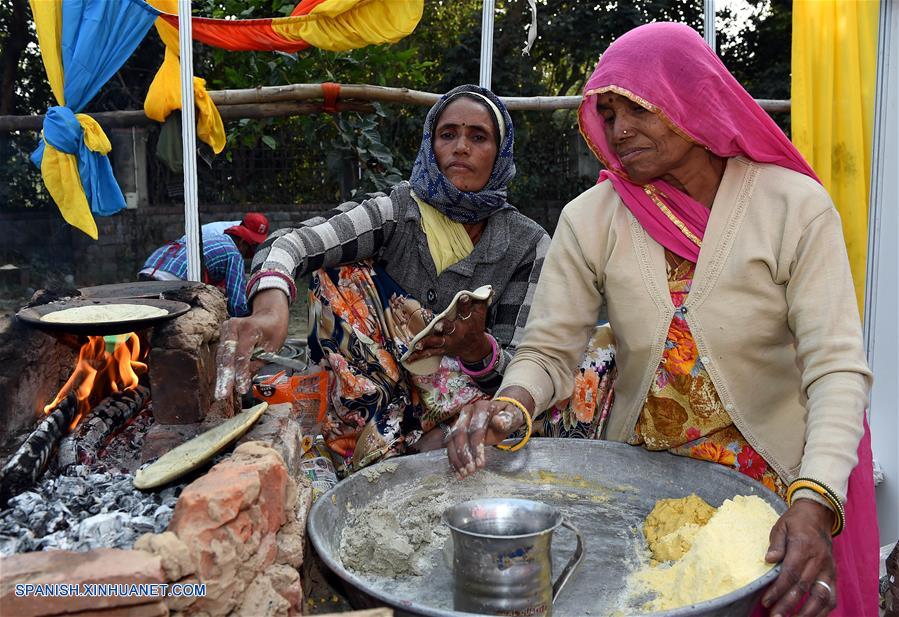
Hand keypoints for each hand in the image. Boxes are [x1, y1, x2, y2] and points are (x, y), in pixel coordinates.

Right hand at [214, 289, 289, 399]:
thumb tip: (244, 380)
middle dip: (225, 378)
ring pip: (221, 357)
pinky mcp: (222, 335)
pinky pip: (222, 354)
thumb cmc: (273, 330)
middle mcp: (233, 327)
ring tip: (221, 393)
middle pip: (227, 356)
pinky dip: (223, 369)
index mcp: (249, 328)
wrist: (268, 314)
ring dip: (221, 376)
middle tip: (222, 395)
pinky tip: (223, 383)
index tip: (241, 389)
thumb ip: (258, 363)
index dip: (241, 374)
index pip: (242, 355)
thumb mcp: (272, 348)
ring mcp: (225, 329)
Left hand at [406, 294, 490, 363]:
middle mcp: (458, 332)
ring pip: (437, 341)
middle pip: (450, 328)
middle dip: (444, 326)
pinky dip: (419, 355)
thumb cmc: (475, 327)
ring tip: (418, 343)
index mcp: (467, 321)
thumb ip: (481, 301)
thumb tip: (489, 289)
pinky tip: (409, 357)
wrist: (475, 348)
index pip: (467, 310)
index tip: (463, 296)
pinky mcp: (443, 349)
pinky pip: (429, 352)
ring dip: (428, 342)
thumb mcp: (480, 314)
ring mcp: (449, 341)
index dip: (465, 304)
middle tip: (440, 324)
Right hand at [446, 387, 534, 478]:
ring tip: (464, 474)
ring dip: (456, 459)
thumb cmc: (507, 417)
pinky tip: (458, 472)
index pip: (476, 428)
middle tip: (471, 470)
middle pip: (460, 434)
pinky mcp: (456, 430)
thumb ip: (507, 419)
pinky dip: (453, 459)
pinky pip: (450, 445)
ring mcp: (459, 420)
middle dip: (464, 454)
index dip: (477, 447)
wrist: (500, 415)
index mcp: (481, 408)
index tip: (481, 463)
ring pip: (452, 440)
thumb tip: (499, 422)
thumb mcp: (513, 416)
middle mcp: (467, 412)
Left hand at [762, 499, 836, 616]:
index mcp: (803, 547)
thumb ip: (776, 544)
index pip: (790, 573)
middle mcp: (818, 560)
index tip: (766, 601)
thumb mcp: (781, 526)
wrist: (819, 514)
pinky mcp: (833, 574)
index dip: (778, 590)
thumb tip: (769, 559)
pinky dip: (824, 610)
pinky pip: (832, 595)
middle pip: (803, 587)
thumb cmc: (796, 521)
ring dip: (808, 613)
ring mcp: (828, 568)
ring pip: (822, 596)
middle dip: (789, 605)